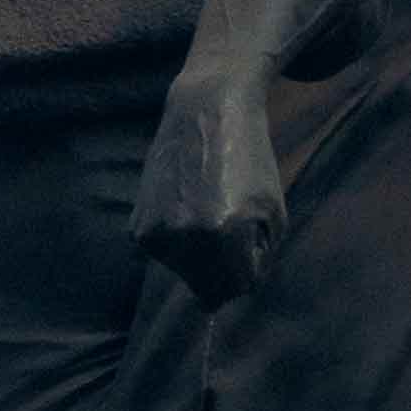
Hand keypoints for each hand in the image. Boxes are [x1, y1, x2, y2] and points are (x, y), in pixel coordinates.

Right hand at [137, 63, 286, 306]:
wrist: (204, 111)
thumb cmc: (249, 159)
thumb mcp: (273, 211)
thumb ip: (260, 258)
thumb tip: (225, 298)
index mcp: (225, 233)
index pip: (239, 287)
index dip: (249, 268)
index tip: (251, 242)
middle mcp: (186, 237)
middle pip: (209, 288)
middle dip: (223, 267)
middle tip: (227, 223)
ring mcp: (157, 232)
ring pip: (184, 273)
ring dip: (199, 255)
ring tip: (206, 208)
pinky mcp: (137, 227)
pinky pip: (164, 255)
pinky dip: (176, 241)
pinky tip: (184, 205)